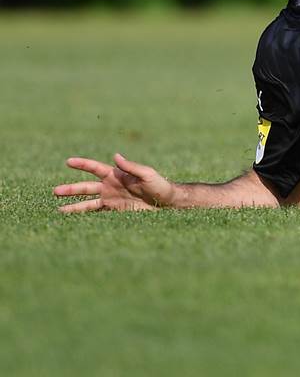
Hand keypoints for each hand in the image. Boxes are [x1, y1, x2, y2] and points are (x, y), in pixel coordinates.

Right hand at [54, 153, 175, 212]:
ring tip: (58, 210)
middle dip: (71, 189)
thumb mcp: (147, 174)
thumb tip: (116, 156)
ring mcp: (112, 199)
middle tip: (55, 191)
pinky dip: (87, 217)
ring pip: (88, 203)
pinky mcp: (116, 211)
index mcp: (117, 175)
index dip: (82, 164)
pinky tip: (75, 221)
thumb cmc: (160, 185)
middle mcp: (111, 187)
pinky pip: (98, 214)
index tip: (68, 161)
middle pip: (86, 187)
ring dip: (74, 206)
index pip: (95, 168)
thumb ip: (131, 167)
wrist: (167, 203)